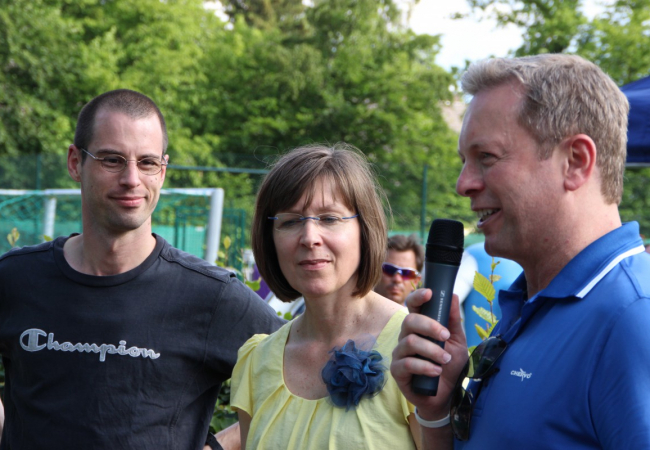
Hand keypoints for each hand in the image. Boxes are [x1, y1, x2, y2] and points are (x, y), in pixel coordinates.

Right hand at [391, 289, 467, 420]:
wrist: (446, 395)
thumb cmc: (449, 365)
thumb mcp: (457, 341)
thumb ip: (453, 320)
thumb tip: (452, 296)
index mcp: (419, 327)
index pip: (412, 305)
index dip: (418, 297)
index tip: (430, 294)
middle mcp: (406, 336)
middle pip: (410, 321)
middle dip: (429, 326)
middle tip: (445, 336)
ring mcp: (400, 353)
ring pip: (409, 342)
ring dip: (431, 350)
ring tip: (445, 360)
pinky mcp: (397, 371)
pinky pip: (407, 363)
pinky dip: (424, 366)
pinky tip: (436, 371)